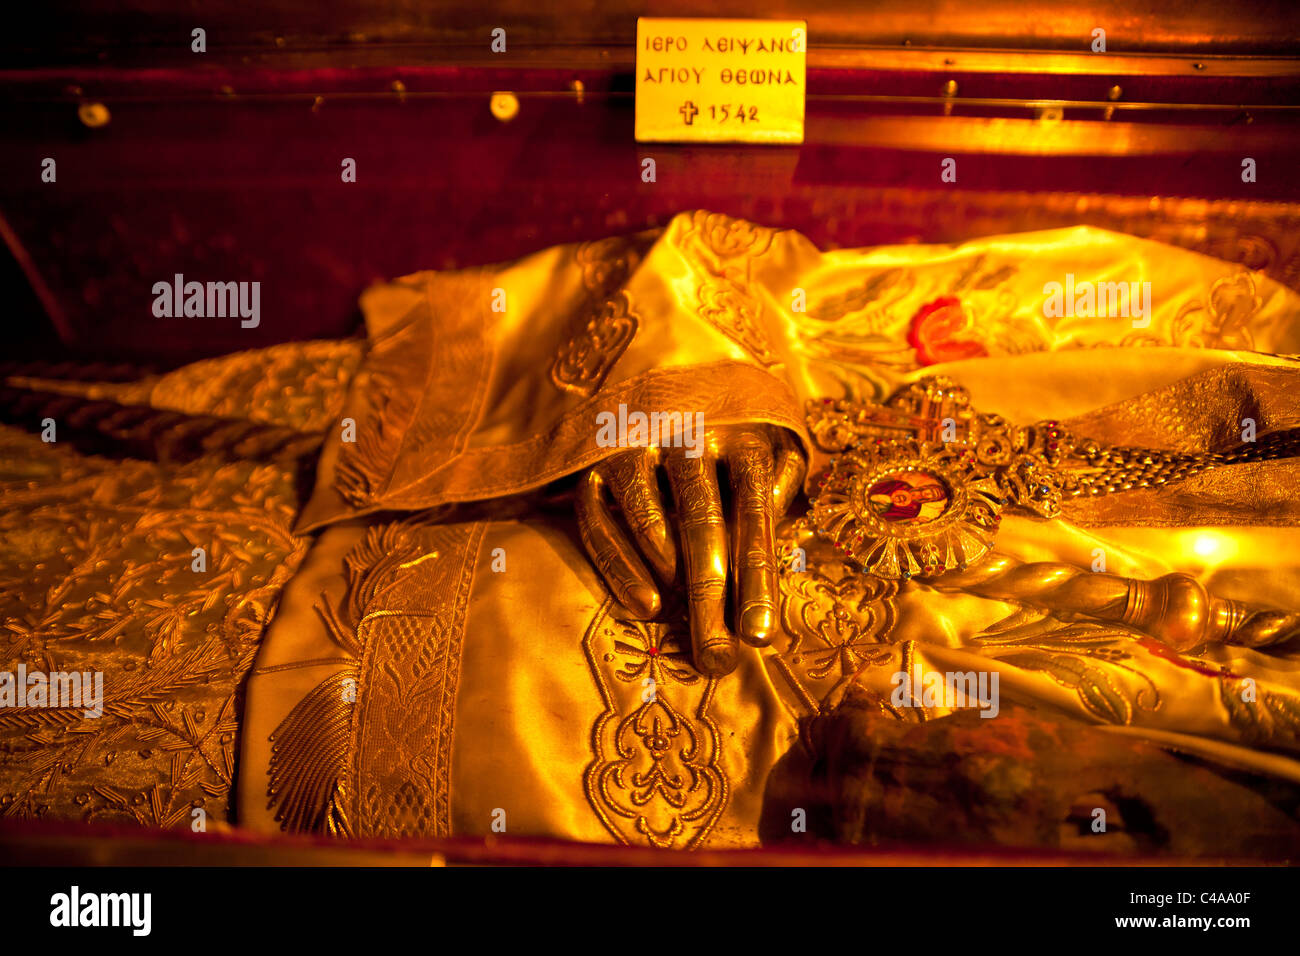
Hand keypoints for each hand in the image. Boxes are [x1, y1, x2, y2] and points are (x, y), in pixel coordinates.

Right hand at [576, 425, 804, 675]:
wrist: (662, 362)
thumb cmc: (732, 424)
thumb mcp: (772, 438)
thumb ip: (784, 480)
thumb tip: (778, 527)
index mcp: (745, 433)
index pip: (755, 513)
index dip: (758, 578)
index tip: (760, 637)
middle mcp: (691, 432)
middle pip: (704, 522)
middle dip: (713, 597)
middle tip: (719, 659)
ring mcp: (637, 443)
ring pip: (651, 515)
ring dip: (670, 574)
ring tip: (687, 628)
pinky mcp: (593, 458)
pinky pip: (600, 519)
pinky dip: (619, 564)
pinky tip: (645, 607)